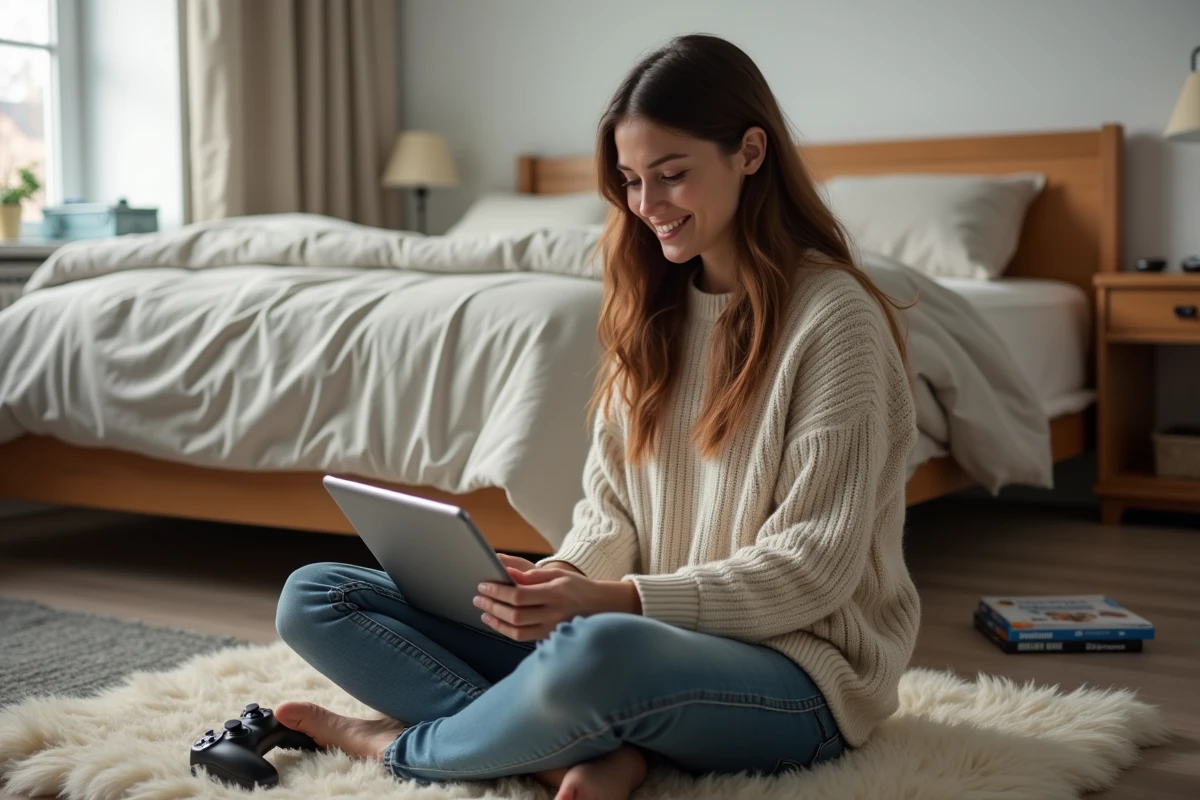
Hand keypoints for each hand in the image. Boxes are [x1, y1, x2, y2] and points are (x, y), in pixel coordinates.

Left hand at [475, 556, 632, 641]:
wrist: (601, 606)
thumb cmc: (577, 587)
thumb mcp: (558, 574)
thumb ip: (532, 575)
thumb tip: (508, 574)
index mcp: (554, 594)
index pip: (518, 595)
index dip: (497, 591)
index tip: (483, 585)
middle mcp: (553, 614)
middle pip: (514, 614)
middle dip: (492, 606)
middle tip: (478, 597)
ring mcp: (552, 628)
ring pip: (516, 630)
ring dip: (496, 621)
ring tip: (484, 612)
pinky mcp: (550, 638)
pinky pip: (523, 637)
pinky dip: (507, 630)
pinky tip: (498, 622)